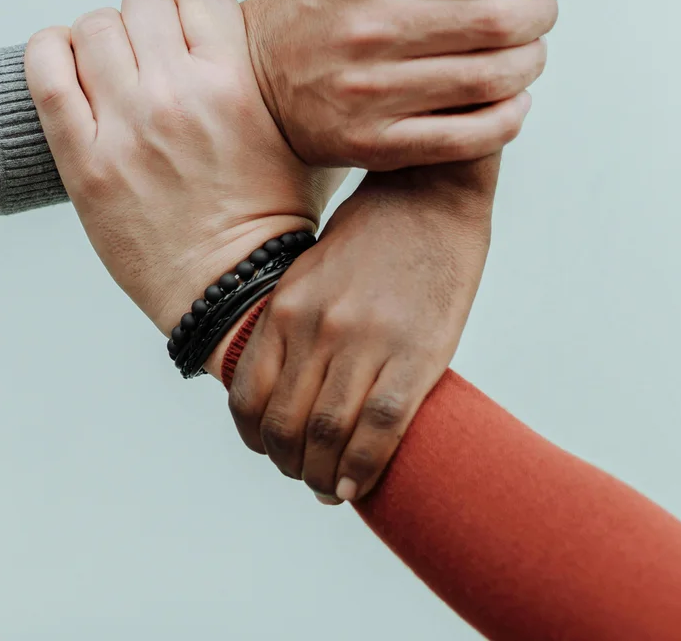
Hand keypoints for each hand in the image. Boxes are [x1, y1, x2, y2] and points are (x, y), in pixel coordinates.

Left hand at [24, 0, 345, 333]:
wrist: (231, 290)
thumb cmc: (269, 217)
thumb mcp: (297, 133)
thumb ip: (270, 76)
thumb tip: (247, 33)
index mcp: (235, 83)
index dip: (194, 11)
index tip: (191, 37)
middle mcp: (177, 95)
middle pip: (143, 2)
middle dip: (148, 24)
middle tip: (151, 58)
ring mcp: (126, 127)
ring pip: (94, 27)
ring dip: (101, 39)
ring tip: (110, 69)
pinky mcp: (84, 162)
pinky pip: (46, 74)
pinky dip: (48, 53)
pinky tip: (63, 63)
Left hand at [226, 165, 492, 502]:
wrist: (432, 190)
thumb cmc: (375, 234)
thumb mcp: (313, 273)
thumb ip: (296, 323)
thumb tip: (289, 384)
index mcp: (285, 307)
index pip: (248, 398)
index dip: (256, 439)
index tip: (275, 454)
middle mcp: (315, 327)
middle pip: (285, 426)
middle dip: (293, 466)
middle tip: (309, 479)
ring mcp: (364, 340)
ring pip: (328, 434)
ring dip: (324, 477)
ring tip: (334, 489)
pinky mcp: (416, 352)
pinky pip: (381, 426)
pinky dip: (364, 467)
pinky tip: (360, 485)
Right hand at [243, 0, 561, 170]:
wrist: (252, 89)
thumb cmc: (317, 17)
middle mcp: (368, 29)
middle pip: (496, 18)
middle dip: (541, 12)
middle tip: (544, 12)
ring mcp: (371, 92)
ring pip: (492, 78)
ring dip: (531, 63)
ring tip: (531, 54)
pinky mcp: (375, 143)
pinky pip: (469, 135)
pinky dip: (509, 117)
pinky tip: (514, 101)